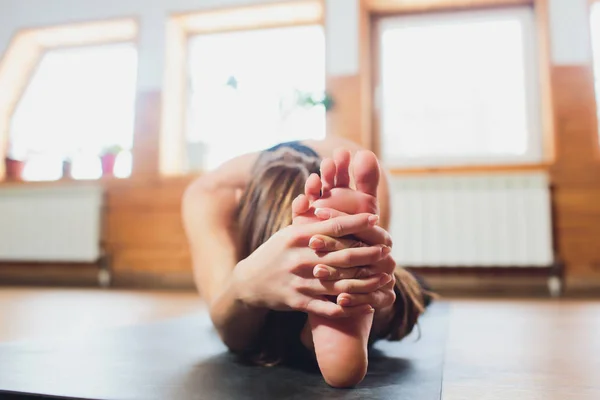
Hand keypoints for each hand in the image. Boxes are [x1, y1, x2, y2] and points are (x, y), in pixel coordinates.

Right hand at [233, 213, 392, 317]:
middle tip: (386, 251)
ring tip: (384, 277)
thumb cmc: (275, 252)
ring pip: (340, 283)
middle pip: (342, 255)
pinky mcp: (298, 302)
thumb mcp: (288, 231)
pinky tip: (367, 304)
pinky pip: (329, 307)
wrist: (248, 283)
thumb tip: (320, 185)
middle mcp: (298, 257)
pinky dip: (350, 307)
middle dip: (369, 253)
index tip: (375, 218)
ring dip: (367, 281)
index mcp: (297, 236)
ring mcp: (299, 281)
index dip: (357, 222)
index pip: (333, 226)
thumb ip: (309, 217)